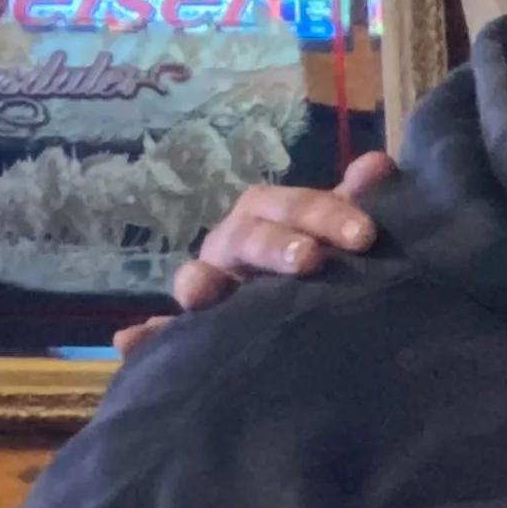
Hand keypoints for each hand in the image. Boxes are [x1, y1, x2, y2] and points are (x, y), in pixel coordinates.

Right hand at [116, 149, 397, 355]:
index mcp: (268, 221)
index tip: (364, 234)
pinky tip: (129, 342)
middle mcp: (233, 249)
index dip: (324, 214)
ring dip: (197, 282)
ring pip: (197, 279)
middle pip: (246, 238)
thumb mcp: (337, 235)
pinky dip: (146, 338)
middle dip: (275, 245)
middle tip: (310, 260)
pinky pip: (165, 336)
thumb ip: (354, 204)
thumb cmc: (323, 266)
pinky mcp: (194, 333)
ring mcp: (211, 289)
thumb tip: (377, 164)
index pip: (289, 207)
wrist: (310, 322)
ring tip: (200, 292)